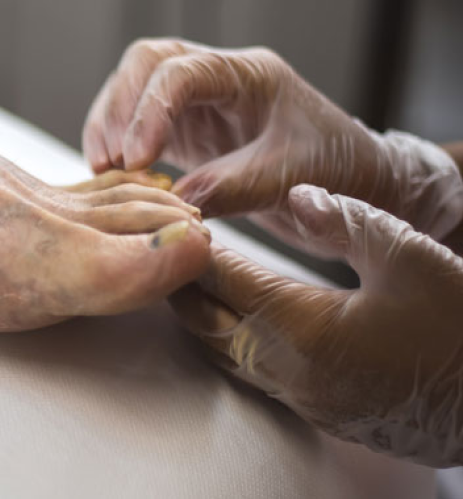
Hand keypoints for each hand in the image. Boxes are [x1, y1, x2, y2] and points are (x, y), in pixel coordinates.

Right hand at [81, 39, 462, 254]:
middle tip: (110, 160)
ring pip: (133, 90)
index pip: (181, 71)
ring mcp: (197, 104)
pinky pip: (137, 127)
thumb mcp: (294, 177)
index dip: (149, 110)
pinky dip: (117, 147)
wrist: (356, 185)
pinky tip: (111, 176)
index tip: (135, 158)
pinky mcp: (186, 132)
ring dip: (110, 126)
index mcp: (249, 74)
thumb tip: (176, 200)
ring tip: (103, 171)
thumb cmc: (339, 170)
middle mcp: (216, 79)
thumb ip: (236, 186)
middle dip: (119, 108)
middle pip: (146, 64)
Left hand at [171, 185, 462, 466]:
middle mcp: (285, 367)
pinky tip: (230, 315)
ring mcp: (295, 394)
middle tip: (171, 243)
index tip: (177, 217)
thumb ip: (347, 220)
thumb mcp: (411, 256)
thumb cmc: (457, 326)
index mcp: (301, 324)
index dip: (194, 246)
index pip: (222, 278)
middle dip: (182, 280)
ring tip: (191, 274)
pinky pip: (244, 371)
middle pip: (203, 318)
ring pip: (217, 350)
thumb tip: (296, 194)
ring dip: (199, 311)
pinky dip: (224, 339)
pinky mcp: (309, 410)